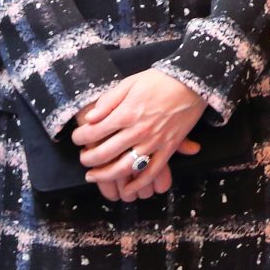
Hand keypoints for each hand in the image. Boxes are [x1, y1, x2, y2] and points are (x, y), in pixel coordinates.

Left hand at [71, 69, 205, 202]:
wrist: (191, 82)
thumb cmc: (159, 80)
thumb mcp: (129, 83)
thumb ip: (109, 101)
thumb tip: (90, 118)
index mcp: (126, 113)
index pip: (95, 132)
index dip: (80, 138)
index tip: (77, 138)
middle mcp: (138, 131)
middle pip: (105, 153)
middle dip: (88, 159)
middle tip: (83, 159)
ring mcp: (154, 143)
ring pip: (124, 168)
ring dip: (105, 176)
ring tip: (94, 176)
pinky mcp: (168, 149)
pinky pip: (152, 172)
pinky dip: (138, 184)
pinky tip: (126, 189)